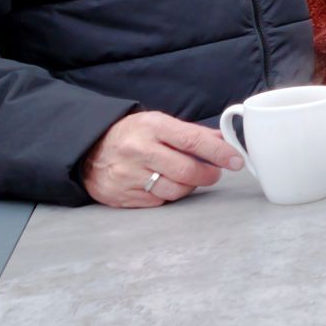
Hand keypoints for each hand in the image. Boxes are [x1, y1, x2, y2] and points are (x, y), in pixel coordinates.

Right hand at [81, 110, 242, 207]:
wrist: (89, 150)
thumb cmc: (131, 134)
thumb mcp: (159, 123)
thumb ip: (191, 133)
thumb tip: (224, 140)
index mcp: (152, 127)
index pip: (193, 140)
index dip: (219, 152)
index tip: (236, 160)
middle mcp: (139, 151)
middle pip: (187, 171)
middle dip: (208, 174)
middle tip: (214, 173)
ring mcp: (129, 175)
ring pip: (175, 190)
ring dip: (189, 186)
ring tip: (187, 177)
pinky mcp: (123, 196)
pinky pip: (159, 202)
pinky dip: (168, 195)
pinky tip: (164, 184)